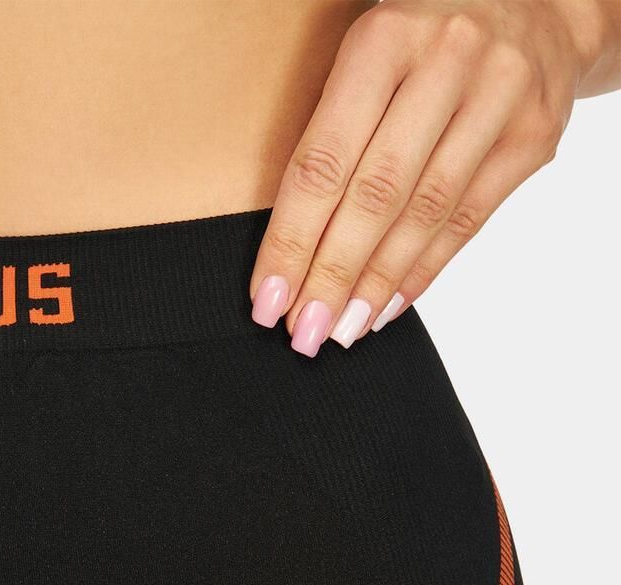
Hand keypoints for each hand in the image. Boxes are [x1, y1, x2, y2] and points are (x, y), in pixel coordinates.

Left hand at [248, 0, 612, 356]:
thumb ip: (332, 128)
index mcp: (384, 38)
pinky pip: (469, 219)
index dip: (291, 240)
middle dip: (331, 275)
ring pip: (424, 214)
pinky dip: (423, 270)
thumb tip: (290, 243)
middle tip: (303, 332)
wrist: (537, 0)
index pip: (323, 163)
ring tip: (341, 330)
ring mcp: (500, 97)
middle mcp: (448, 61)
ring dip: (376, 284)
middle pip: (375, 196)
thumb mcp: (366, 53)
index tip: (267, 299)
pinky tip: (387, 306)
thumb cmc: (421, 37)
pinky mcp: (534, 135)